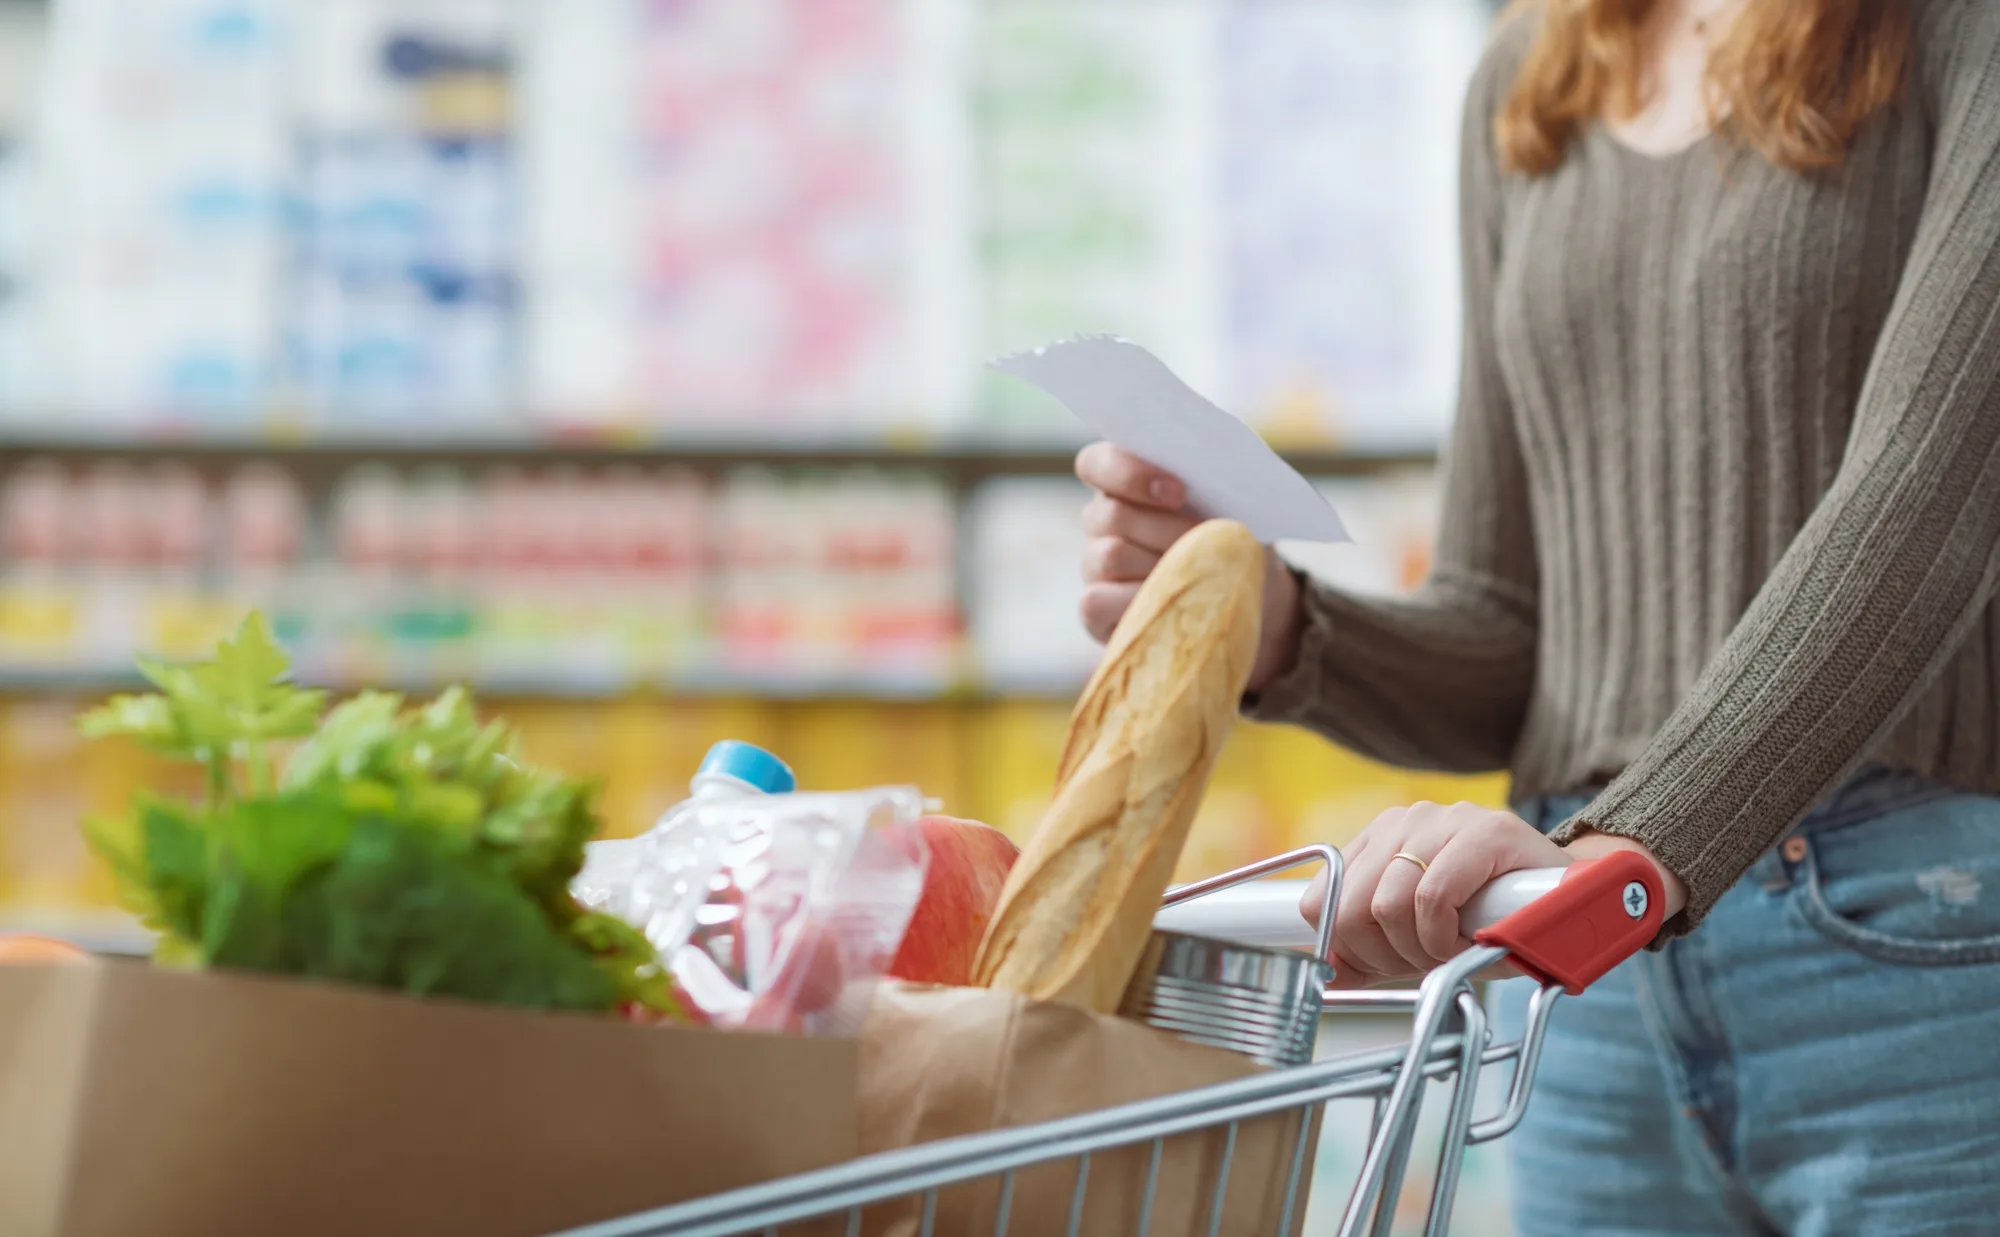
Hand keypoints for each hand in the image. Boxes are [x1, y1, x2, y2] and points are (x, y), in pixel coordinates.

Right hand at [1075, 442, 1304, 690]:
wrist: (1246, 591)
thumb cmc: (1232, 536)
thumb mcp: (1230, 502)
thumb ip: (1210, 477)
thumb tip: (1206, 477)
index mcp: (1125, 482)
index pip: (1097, 463)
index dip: (1128, 473)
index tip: (1179, 492)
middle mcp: (1102, 519)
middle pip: (1109, 514)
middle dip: (1165, 529)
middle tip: (1206, 541)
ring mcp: (1094, 563)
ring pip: (1110, 555)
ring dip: (1160, 566)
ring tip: (1198, 574)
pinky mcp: (1096, 606)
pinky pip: (1097, 600)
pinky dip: (1139, 601)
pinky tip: (1172, 604)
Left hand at [1301, 801, 1570, 986]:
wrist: (1573, 898)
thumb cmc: (1491, 920)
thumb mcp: (1419, 939)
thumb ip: (1371, 951)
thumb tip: (1324, 974)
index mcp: (1379, 840)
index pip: (1320, 899)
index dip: (1347, 948)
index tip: (1385, 967)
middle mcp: (1404, 821)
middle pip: (1350, 907)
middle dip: (1385, 955)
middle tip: (1426, 963)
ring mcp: (1444, 819)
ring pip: (1388, 904)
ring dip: (1421, 949)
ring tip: (1453, 950)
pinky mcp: (1486, 830)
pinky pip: (1433, 897)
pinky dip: (1443, 936)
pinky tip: (1468, 940)